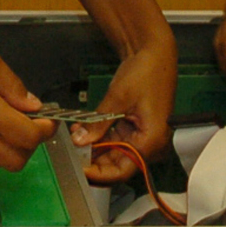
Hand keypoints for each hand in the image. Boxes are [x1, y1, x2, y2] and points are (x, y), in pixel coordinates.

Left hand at [73, 33, 177, 182]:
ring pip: (114, 153)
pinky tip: (82, 131)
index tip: (79, 170)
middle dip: (94, 161)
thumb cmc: (144, 73)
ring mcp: (142, 136)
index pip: (122, 170)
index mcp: (150, 140)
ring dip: (94, 149)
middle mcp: (149, 143)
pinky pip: (115, 139)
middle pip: (118, 164)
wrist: (155, 53)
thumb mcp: (117, 98)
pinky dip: (100, 137)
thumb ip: (98, 123)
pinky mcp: (134, 127)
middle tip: (70, 156)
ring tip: (73, 139)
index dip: (99, 173)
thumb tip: (79, 142)